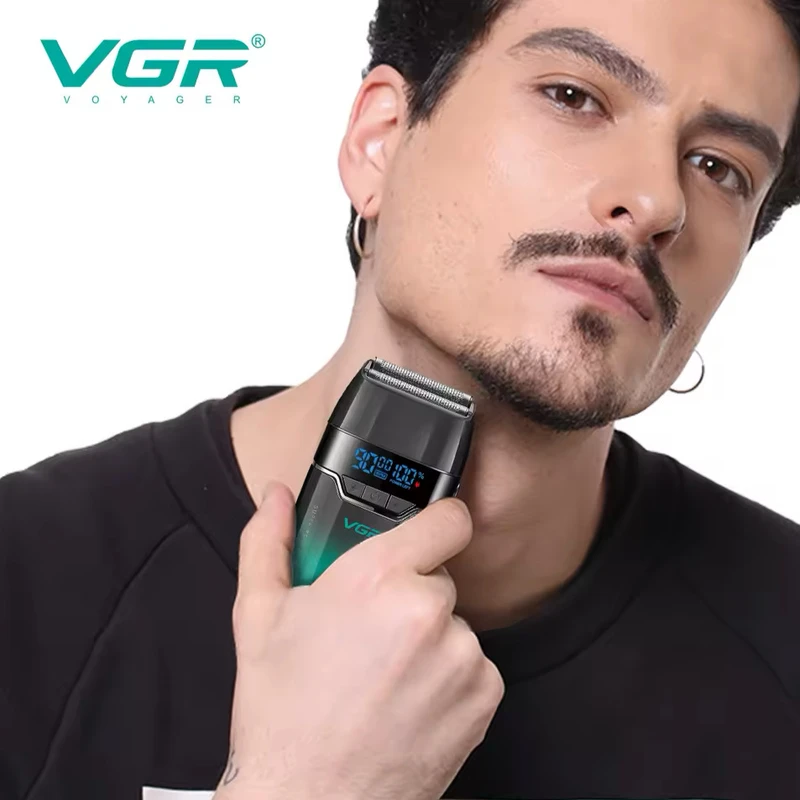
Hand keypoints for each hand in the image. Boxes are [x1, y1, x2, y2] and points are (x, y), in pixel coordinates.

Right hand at [213, 480, 504, 799]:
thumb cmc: (281, 714)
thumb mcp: (258, 617)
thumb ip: (267, 541)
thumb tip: (276, 497)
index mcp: (376, 578)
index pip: (448, 518)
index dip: (435, 524)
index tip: (423, 537)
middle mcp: (427, 611)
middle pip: (439, 576)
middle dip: (409, 592)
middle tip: (369, 629)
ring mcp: (461, 657)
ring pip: (454, 623)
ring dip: (428, 638)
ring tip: (382, 674)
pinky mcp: (483, 697)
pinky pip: (473, 666)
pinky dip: (447, 677)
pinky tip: (406, 701)